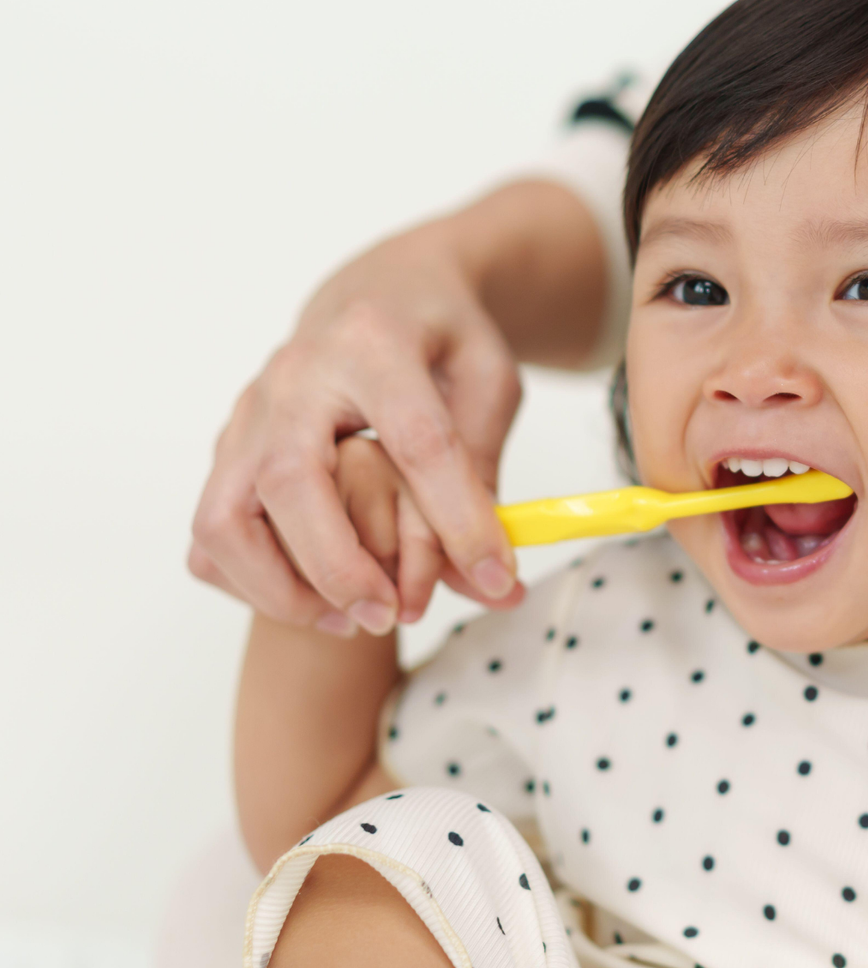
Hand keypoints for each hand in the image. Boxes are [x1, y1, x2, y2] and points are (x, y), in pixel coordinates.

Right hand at [188, 180, 606, 635]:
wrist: (378, 288)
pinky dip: (246, 579)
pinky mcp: (229, 443)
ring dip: (278, 585)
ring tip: (347, 619)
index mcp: (375, 343)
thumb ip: (487, 470)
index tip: (496, 574)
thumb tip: (491, 577)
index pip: (415, 440)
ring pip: (225, 514)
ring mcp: (250, 410)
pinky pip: (211, 529)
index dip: (457, 517)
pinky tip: (309, 597)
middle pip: (290, 480)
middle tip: (389, 615)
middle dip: (338, 564)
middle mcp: (296, 375)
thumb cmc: (440, 336)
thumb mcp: (489, 380)